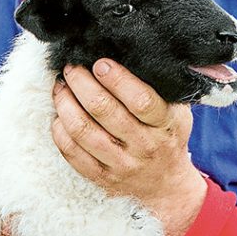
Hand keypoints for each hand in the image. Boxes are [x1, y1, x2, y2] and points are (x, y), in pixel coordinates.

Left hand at [52, 59, 206, 235]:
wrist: (166, 184)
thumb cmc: (167, 134)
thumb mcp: (177, 109)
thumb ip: (159, 85)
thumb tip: (130, 52)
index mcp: (165, 124)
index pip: (141, 100)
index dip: (118, 79)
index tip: (100, 63)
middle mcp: (144, 145)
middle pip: (105, 110)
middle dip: (82, 83)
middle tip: (72, 67)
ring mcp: (121, 164)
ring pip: (84, 130)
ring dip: (66, 102)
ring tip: (61, 85)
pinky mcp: (101, 177)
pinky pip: (72, 153)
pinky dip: (60, 129)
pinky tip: (60, 113)